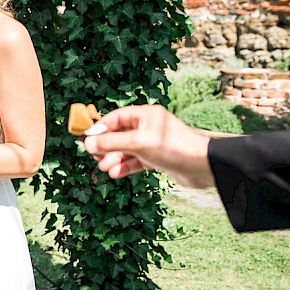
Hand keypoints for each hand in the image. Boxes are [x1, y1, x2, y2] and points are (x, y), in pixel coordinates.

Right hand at [81, 105, 213, 188]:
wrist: (202, 166)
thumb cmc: (174, 148)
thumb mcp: (138, 143)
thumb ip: (112, 143)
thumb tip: (88, 144)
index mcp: (146, 115)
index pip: (116, 118)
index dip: (100, 128)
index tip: (87, 139)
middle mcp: (149, 127)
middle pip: (120, 134)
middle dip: (106, 146)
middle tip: (95, 157)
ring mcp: (153, 143)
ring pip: (127, 149)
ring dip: (114, 159)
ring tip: (104, 168)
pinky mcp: (158, 158)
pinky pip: (136, 161)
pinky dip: (125, 167)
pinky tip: (116, 174)